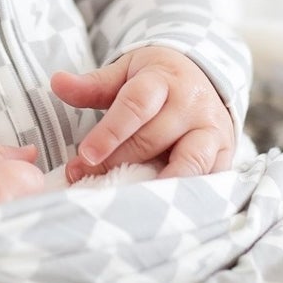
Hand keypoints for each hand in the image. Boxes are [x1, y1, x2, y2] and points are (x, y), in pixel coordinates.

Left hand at [52, 48, 234, 182]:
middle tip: (85, 178)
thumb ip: (93, 85)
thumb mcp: (125, 73)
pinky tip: (162, 209)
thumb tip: (57, 82)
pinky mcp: (225, 153)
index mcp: (162, 80)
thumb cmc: (155, 79)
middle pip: (153, 138)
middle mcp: (191, 104)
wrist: (204, 74)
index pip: (136, 105)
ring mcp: (212, 129)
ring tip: (128, 200)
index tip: (84, 155)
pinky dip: (188, 194)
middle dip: (117, 161)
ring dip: (158, 183)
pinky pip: (210, 178)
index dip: (110, 132)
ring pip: (189, 162)